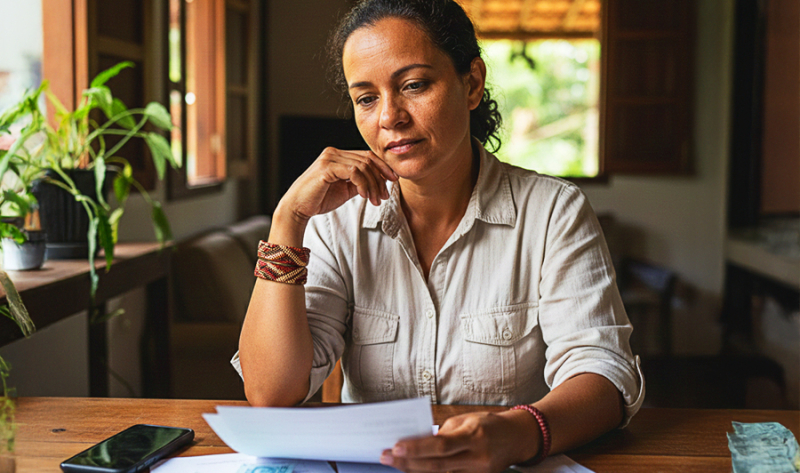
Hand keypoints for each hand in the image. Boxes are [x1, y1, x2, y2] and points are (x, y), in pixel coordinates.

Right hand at [279, 147, 397, 225]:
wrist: (298, 208)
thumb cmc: (319, 199)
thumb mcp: (345, 190)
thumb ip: (359, 183)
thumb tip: (378, 182)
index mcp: (338, 155)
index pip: (367, 156)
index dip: (383, 167)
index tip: (393, 180)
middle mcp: (334, 152)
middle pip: (367, 160)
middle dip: (380, 179)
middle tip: (384, 196)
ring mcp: (329, 158)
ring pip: (363, 166)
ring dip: (373, 185)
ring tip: (375, 200)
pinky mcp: (327, 167)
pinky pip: (354, 172)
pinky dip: (363, 184)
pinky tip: (365, 196)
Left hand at [380, 410, 540, 472]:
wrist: (517, 438)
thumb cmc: (489, 424)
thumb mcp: (466, 420)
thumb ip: (443, 433)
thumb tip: (417, 442)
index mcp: (474, 436)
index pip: (440, 445)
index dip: (416, 448)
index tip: (395, 446)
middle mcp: (477, 458)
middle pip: (436, 466)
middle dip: (407, 462)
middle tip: (385, 456)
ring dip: (415, 470)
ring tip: (395, 463)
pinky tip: (415, 470)